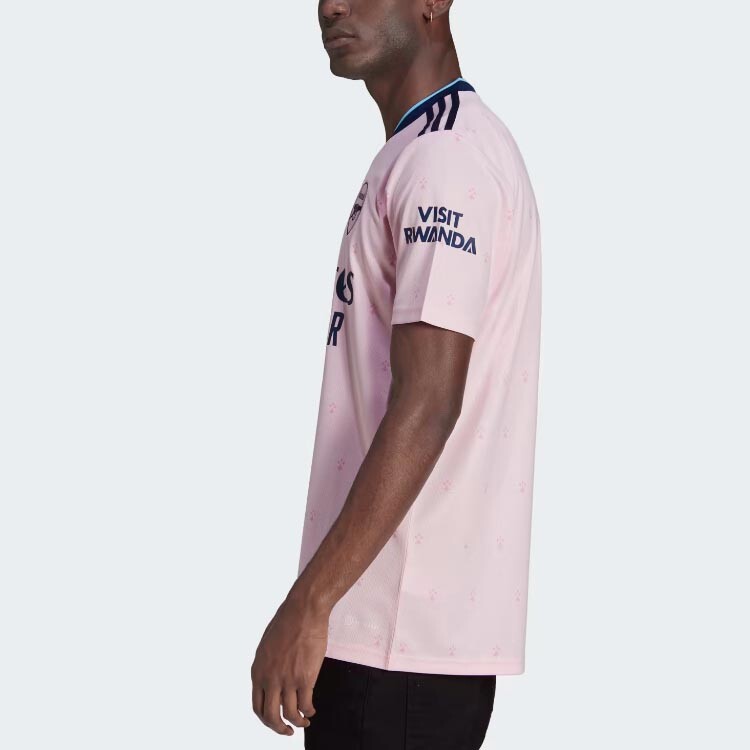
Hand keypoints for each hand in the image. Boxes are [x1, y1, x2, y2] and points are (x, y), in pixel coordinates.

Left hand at [250, 593, 329, 735]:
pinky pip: (305, 705)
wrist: (304, 610)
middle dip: (279, 728)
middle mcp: (269, 678)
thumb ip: (267, 665)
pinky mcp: (305, 677)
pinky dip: (309, 711)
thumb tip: (272, 680)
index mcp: (258, 671)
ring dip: (297, 723)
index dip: (266, 718)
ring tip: (304, 722)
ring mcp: (287, 679)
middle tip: (287, 731)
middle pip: (270, 716)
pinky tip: (312, 710)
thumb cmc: (288, 621)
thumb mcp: (267, 645)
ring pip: (290, 715)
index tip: (275, 721)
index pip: (257, 706)